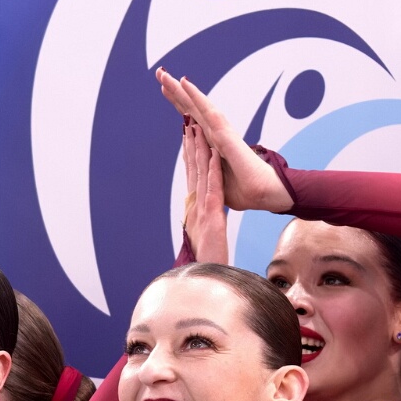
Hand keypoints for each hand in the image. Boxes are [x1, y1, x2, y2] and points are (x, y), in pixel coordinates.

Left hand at [156, 68, 292, 212]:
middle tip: (160, 73)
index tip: (164, 89)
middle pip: (191, 108)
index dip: (179, 103)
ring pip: (197, 105)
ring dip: (181, 89)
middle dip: (175, 91)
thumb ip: (207, 174)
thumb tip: (199, 173)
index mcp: (212, 144)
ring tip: (164, 74)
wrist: (266, 195)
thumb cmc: (246, 192)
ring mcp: (221, 132)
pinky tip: (185, 82)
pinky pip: (208, 112)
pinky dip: (196, 96)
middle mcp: (215, 133)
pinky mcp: (226, 135)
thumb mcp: (216, 183)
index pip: (191, 120)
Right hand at [180, 111, 228, 264]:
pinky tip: (213, 154)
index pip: (191, 178)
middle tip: (187, 122)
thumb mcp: (203, 241)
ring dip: (198, 151)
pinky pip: (213, 190)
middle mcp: (195, 208)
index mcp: (194, 211)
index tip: (187, 137)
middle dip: (190, 146)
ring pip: (200, 175)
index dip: (188, 157)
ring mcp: (202, 211)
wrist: (206, 279)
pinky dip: (213, 171)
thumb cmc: (207, 263)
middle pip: (192, 172)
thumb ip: (200, 227)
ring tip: (197, 128)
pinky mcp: (212, 217)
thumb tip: (198, 221)